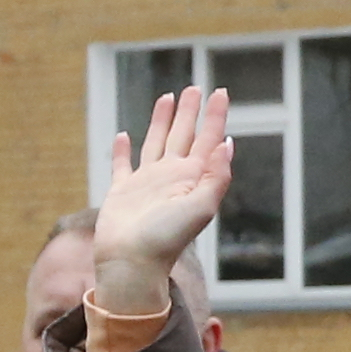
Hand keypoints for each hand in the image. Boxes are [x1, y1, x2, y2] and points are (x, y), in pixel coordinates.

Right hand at [90, 85, 235, 314]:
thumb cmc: (166, 240)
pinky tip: (124, 135)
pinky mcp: (121, 192)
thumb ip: (216, 176)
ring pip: (156, 143)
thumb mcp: (201, 208)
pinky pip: (122, 165)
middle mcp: (171, 177)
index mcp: (192, 179)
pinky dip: (122, 150)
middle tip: (196, 87)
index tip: (220, 92)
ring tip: (168, 98)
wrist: (132, 264)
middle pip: (184, 135)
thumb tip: (228, 143)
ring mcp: (147, 183)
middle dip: (191, 111)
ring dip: (162, 121)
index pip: (207, 140)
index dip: (215, 116)